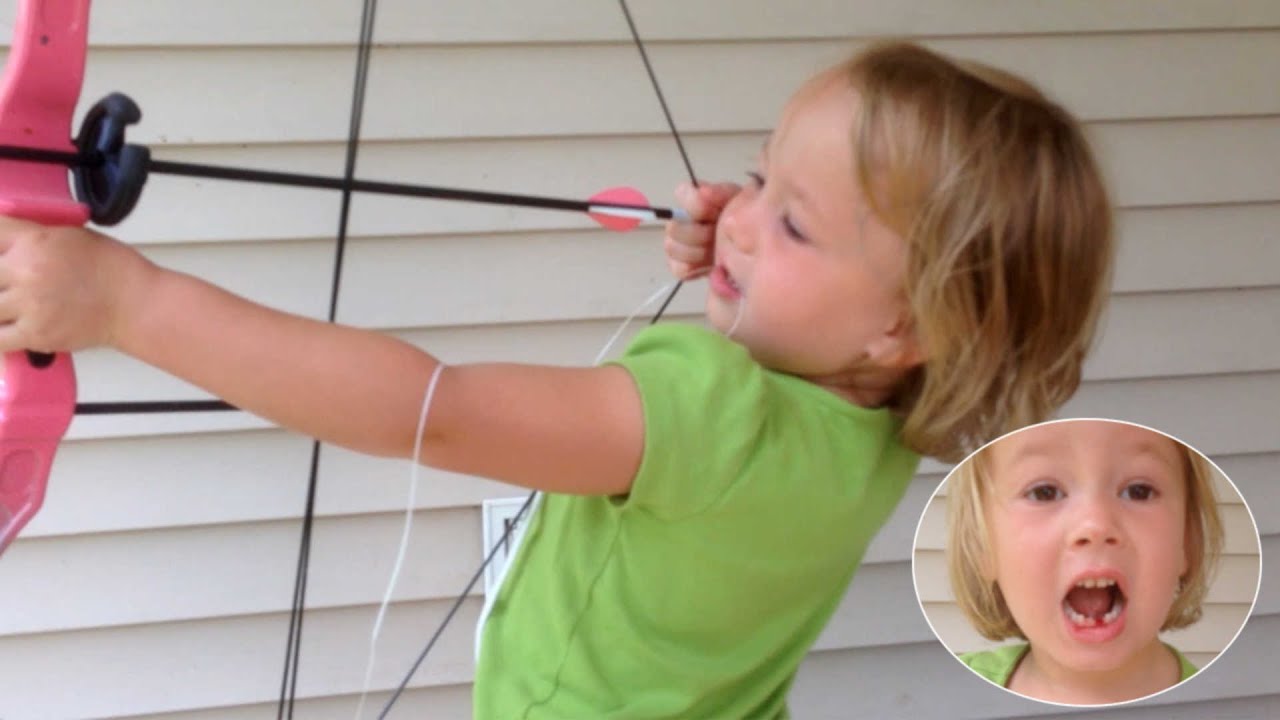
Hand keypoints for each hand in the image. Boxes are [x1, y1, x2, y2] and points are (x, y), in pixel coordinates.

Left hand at [0, 216, 148, 352]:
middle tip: (10, 287)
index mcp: (33, 242)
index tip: (5, 256)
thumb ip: (32, 237)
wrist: (135, 304)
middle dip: (0, 279)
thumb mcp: (70, 236)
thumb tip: (7, 240)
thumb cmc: (112, 269)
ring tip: (11, 307)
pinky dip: (0, 335)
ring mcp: (28, 304)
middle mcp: (25, 271)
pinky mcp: (35, 334)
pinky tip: (7, 330)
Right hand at [663, 181, 739, 279]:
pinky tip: (709, 265)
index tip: (713, 214)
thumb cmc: (744, 222)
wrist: (751, 251)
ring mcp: (679, 244)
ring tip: (716, 253)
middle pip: (674, 227)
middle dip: (700, 234)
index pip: (681, 193)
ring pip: (672, 247)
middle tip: (718, 237)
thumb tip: (703, 191)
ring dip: (697, 252)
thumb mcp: (740, 202)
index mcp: (696, 200)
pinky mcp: (682, 267)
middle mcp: (682, 220)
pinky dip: (694, 268)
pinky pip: (678, 268)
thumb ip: (722, 193)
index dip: (694, 205)